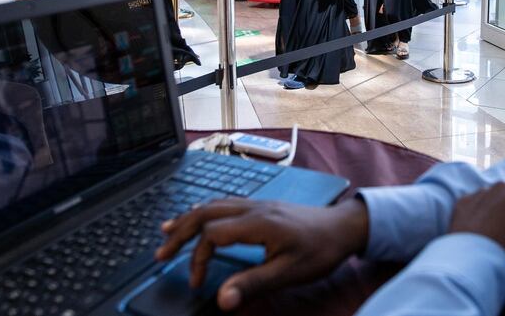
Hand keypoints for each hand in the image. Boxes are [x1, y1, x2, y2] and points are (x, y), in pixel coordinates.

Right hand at [156, 198, 367, 310]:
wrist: (345, 227)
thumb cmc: (320, 250)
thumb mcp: (289, 272)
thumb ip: (253, 284)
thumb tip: (221, 300)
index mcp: (257, 222)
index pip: (211, 234)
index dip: (197, 258)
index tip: (195, 283)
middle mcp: (253, 208)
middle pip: (205, 212)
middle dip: (180, 231)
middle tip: (159, 251)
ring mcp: (258, 204)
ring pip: (214, 205)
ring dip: (189, 219)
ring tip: (167, 231)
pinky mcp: (263, 206)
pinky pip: (226, 203)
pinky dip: (206, 211)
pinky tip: (200, 216)